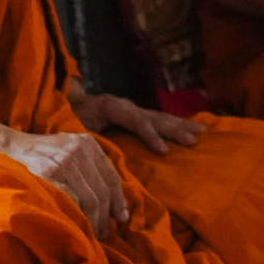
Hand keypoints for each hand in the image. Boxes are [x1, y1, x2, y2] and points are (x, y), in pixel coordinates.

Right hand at [2, 129, 128, 236]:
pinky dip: (74, 218)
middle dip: (105, 217)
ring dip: (92, 221)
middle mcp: (78, 151)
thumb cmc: (38, 154)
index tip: (122, 218)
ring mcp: (63, 163)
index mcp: (87, 144)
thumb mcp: (67, 148)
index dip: (118, 201)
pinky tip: (73, 227)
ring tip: (90, 235)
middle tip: (104, 234)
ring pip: (88, 200)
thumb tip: (113, 202)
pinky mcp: (48, 176)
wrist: (3, 147)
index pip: (110, 177)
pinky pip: (69, 203)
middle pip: (101, 192)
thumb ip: (88, 167)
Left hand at [70, 85, 202, 155]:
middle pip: (154, 117)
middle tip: (194, 141)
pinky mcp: (135, 116)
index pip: (135, 120)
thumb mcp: (73, 131)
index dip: (150, 135)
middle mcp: (125, 105)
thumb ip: (89, 141)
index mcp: (110, 106)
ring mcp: (132, 109)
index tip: (164, 152)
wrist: (61, 104)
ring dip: (181, 126)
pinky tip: (193, 129)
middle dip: (174, 129)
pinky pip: (158, 120)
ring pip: (160, 117)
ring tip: (202, 134)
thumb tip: (104, 159)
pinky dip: (177, 125)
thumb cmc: (66, 120)